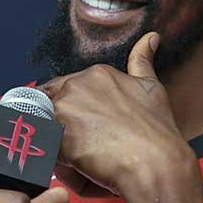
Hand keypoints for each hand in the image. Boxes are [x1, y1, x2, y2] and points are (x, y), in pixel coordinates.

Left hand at [41, 32, 193, 196]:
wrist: (157, 165)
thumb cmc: (157, 133)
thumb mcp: (151, 88)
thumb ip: (143, 61)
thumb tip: (151, 37)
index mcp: (97, 73)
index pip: (66, 89)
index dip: (73, 113)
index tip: (89, 129)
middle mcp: (77, 84)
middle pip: (50, 106)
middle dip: (60, 126)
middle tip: (88, 146)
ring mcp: (65, 108)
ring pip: (46, 127)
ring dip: (58, 142)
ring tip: (87, 157)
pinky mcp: (56, 134)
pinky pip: (45, 148)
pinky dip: (58, 161)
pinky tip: (83, 165)